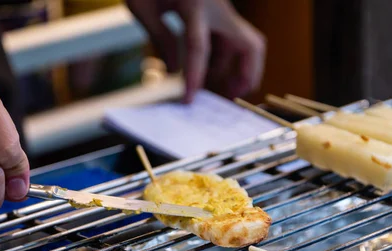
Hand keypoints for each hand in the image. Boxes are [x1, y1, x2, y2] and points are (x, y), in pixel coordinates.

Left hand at [128, 0, 265, 101]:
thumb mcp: (141, 4)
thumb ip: (159, 37)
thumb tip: (173, 69)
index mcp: (194, 4)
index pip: (198, 47)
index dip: (195, 76)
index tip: (189, 100)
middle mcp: (217, 8)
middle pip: (250, 45)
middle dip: (246, 75)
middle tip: (229, 96)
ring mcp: (223, 10)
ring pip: (246, 46)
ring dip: (236, 69)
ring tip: (215, 87)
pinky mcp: (221, 13)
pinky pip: (232, 41)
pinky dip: (225, 59)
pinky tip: (207, 69)